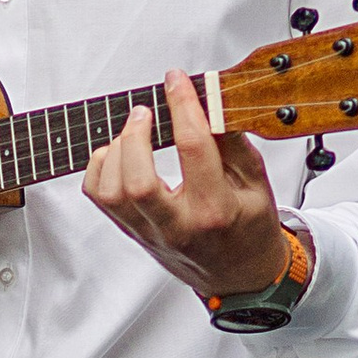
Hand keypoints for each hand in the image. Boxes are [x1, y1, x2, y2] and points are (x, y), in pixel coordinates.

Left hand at [83, 68, 290, 301]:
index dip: (183, 106)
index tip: (176, 81)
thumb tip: (211, 99)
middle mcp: (178, 226)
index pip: (193, 149)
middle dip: (135, 135)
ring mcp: (151, 232)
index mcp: (215, 210)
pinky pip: (100, 199)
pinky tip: (117, 154)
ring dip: (114, 152)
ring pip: (112, 192)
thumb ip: (232, 141)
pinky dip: (100, 169)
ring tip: (133, 132)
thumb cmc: (249, 229)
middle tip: (144, 111)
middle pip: (138, 180)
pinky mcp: (134, 232)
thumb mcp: (257, 183)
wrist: (240, 276)